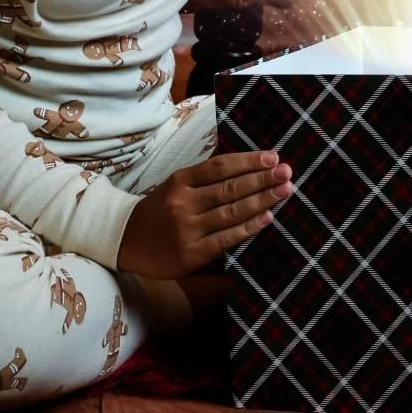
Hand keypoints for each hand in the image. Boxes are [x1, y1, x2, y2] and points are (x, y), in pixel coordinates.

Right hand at [114, 150, 292, 279]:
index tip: (273, 157)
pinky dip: (248, 228)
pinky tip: (267, 217)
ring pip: (231, 212)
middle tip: (287, 172)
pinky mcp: (191, 255)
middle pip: (229, 188)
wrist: (124, 240)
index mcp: (180, 181)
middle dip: (262, 179)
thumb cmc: (158, 210)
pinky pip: (226, 239)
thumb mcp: (175, 185)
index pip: (220, 167)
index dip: (249, 161)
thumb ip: (205, 178)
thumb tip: (247, 167)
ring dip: (261, 200)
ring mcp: (187, 230)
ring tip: (284, 190)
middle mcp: (183, 203)